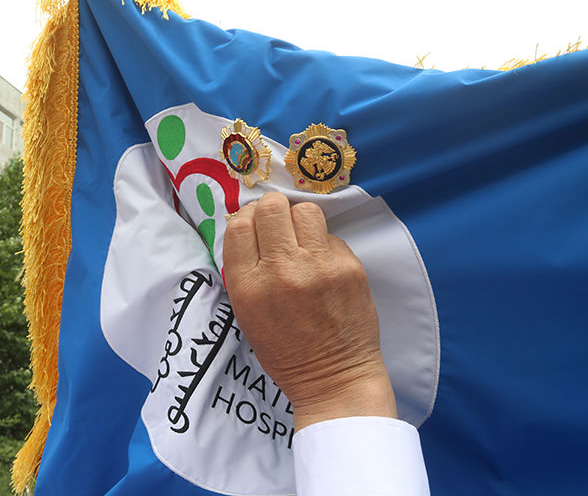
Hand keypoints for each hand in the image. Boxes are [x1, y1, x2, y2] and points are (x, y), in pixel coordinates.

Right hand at [223, 192, 396, 429]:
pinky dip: (324, 246)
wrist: (333, 378)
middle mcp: (281, 270)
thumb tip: (251, 227)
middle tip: (279, 226)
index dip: (245, 219)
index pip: (238, 225)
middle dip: (273, 211)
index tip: (254, 226)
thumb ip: (245, 270)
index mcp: (249, 286)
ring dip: (300, 221)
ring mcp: (318, 267)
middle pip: (272, 207)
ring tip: (303, 241)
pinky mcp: (349, 268)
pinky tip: (323, 266)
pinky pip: (331, 236)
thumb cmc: (285, 351)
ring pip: (305, 211)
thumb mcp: (247, 313)